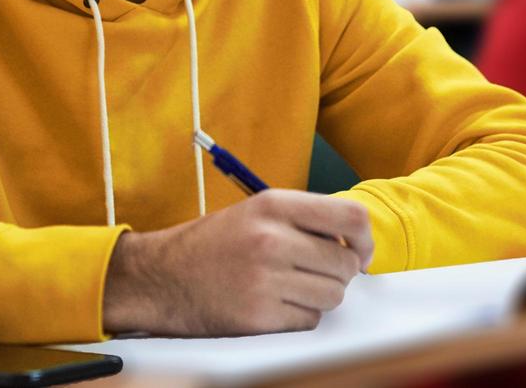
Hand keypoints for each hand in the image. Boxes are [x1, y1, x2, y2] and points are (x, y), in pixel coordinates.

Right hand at [102, 190, 372, 336]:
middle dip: (338, 273)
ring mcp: (265, 279)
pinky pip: (309, 320)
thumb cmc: (211, 245)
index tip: (360, 252)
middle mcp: (271, 238)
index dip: (365, 240)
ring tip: (291, 288)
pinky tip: (274, 305)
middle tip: (314, 274)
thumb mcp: (254, 212)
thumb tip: (354, 240)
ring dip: (320, 297)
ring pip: (333, 295)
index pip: (351, 217)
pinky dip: (299, 317)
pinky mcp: (259, 315)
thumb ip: (302, 219)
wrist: (161, 278)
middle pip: (345, 263)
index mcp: (273, 205)